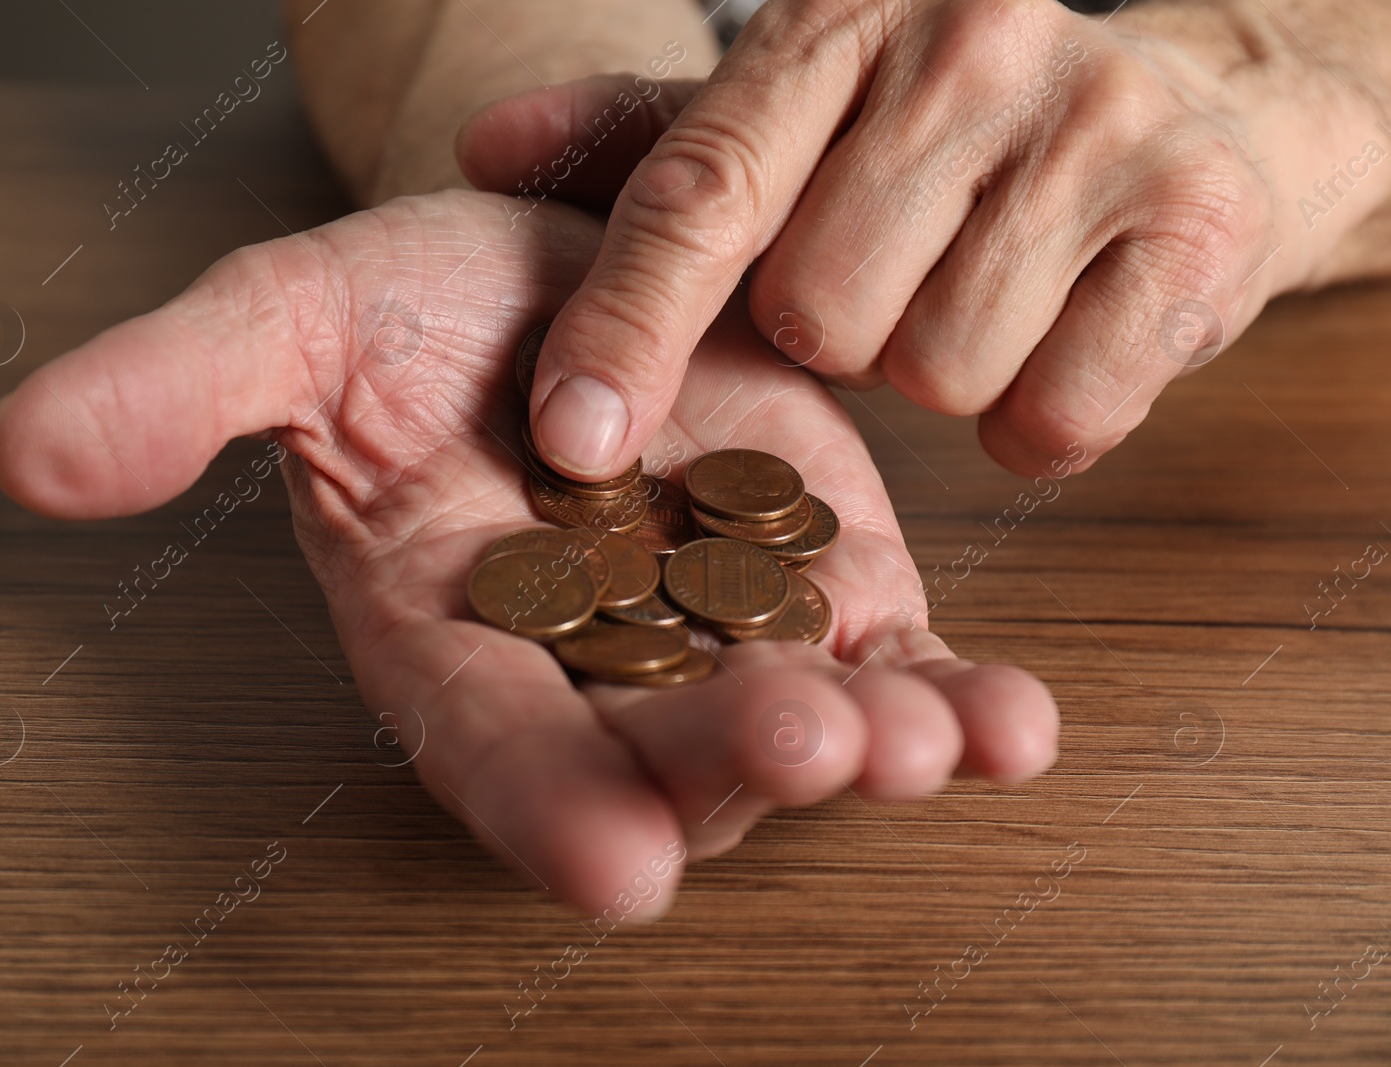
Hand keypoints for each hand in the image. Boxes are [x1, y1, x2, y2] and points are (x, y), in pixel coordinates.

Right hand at [0, 189, 1055, 917]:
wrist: (561, 262)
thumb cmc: (410, 305)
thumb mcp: (293, 316)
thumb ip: (181, 389)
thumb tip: (19, 457)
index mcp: (452, 633)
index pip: (488, 744)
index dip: (541, 805)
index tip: (609, 866)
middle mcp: (590, 667)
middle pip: (661, 748)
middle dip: (731, 762)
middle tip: (810, 744)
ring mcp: (719, 638)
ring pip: (796, 723)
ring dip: (875, 746)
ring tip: (938, 736)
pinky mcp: (820, 592)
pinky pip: (897, 664)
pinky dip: (958, 702)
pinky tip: (1014, 722)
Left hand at [459, 0, 1387, 478]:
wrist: (1190, 120)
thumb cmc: (944, 141)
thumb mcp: (791, 122)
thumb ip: (644, 147)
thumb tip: (480, 155)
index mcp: (836, 22)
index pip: (703, 189)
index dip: (628, 324)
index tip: (572, 439)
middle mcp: (967, 45)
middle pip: (820, 314)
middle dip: (841, 340)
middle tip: (897, 282)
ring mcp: (1095, 124)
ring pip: (937, 374)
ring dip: (942, 379)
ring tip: (983, 297)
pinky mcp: (1199, 222)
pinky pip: (1056, 415)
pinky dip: (1044, 418)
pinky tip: (1062, 338)